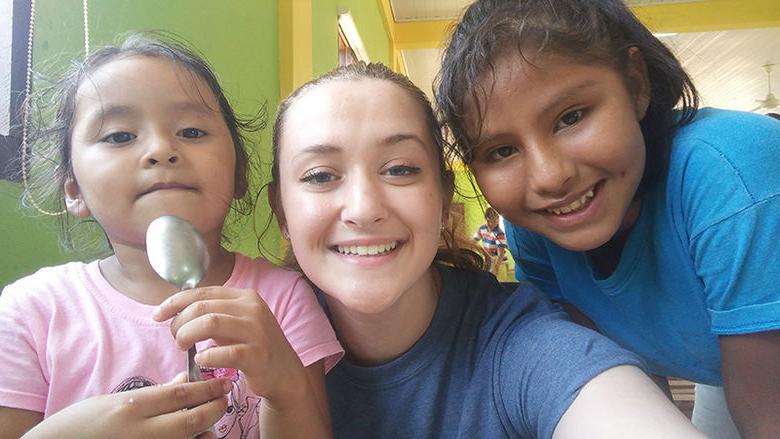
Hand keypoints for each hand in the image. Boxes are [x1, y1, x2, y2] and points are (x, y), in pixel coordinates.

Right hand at [23, 375, 229, 438]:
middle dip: (214, 409)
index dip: (207, 389)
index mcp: (133, 406)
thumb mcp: (116, 401)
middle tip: (223, 401)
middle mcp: (140, 430)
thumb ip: (154, 393)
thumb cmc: (84, 422)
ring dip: (205, 432)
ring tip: (211, 424)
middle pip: (191, 419)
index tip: (223, 383)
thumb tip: (185, 381)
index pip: (181, 394)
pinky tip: (196, 438)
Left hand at [153, 287, 309, 409]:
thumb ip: (213, 313)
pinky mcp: (258, 355)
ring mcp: (257, 331)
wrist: (284, 373)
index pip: (203, 291)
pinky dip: (206, 357)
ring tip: (183, 347)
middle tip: (175, 338)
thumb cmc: (252, 347)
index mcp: (245, 297)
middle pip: (202, 306)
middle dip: (179, 322)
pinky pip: (223, 352)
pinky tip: (201, 362)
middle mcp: (253, 309)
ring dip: (187, 335)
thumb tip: (176, 311)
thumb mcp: (236, 323)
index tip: (157, 315)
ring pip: (210, 322)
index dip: (175, 302)